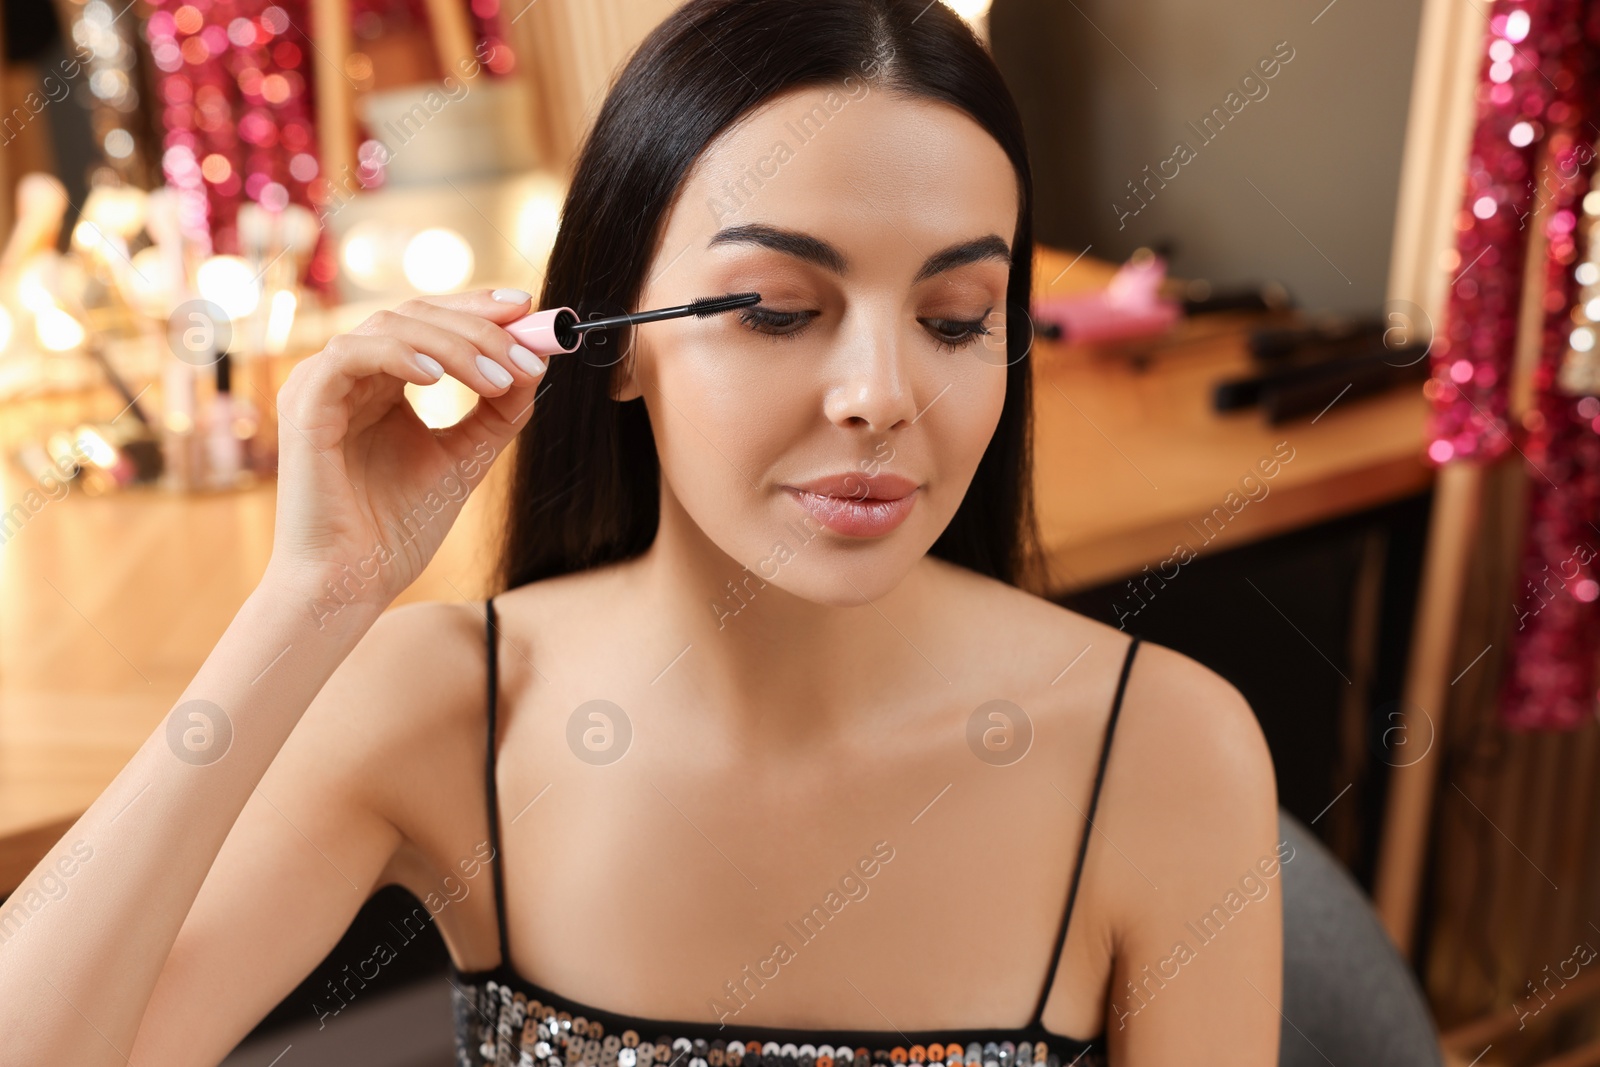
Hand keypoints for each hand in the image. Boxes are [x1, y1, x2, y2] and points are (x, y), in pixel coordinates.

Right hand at [265, 288, 544, 622]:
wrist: (352, 583)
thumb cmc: (396, 529)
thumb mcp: (464, 459)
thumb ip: (496, 413)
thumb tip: (535, 365)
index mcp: (382, 382)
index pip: (432, 322)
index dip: (480, 309)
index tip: (531, 311)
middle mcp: (350, 374)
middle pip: (416, 313)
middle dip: (479, 325)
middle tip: (528, 348)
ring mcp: (323, 384)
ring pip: (390, 325)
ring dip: (455, 344)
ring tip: (499, 378)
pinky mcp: (304, 403)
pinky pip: (350, 355)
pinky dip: (399, 354)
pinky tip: (438, 379)